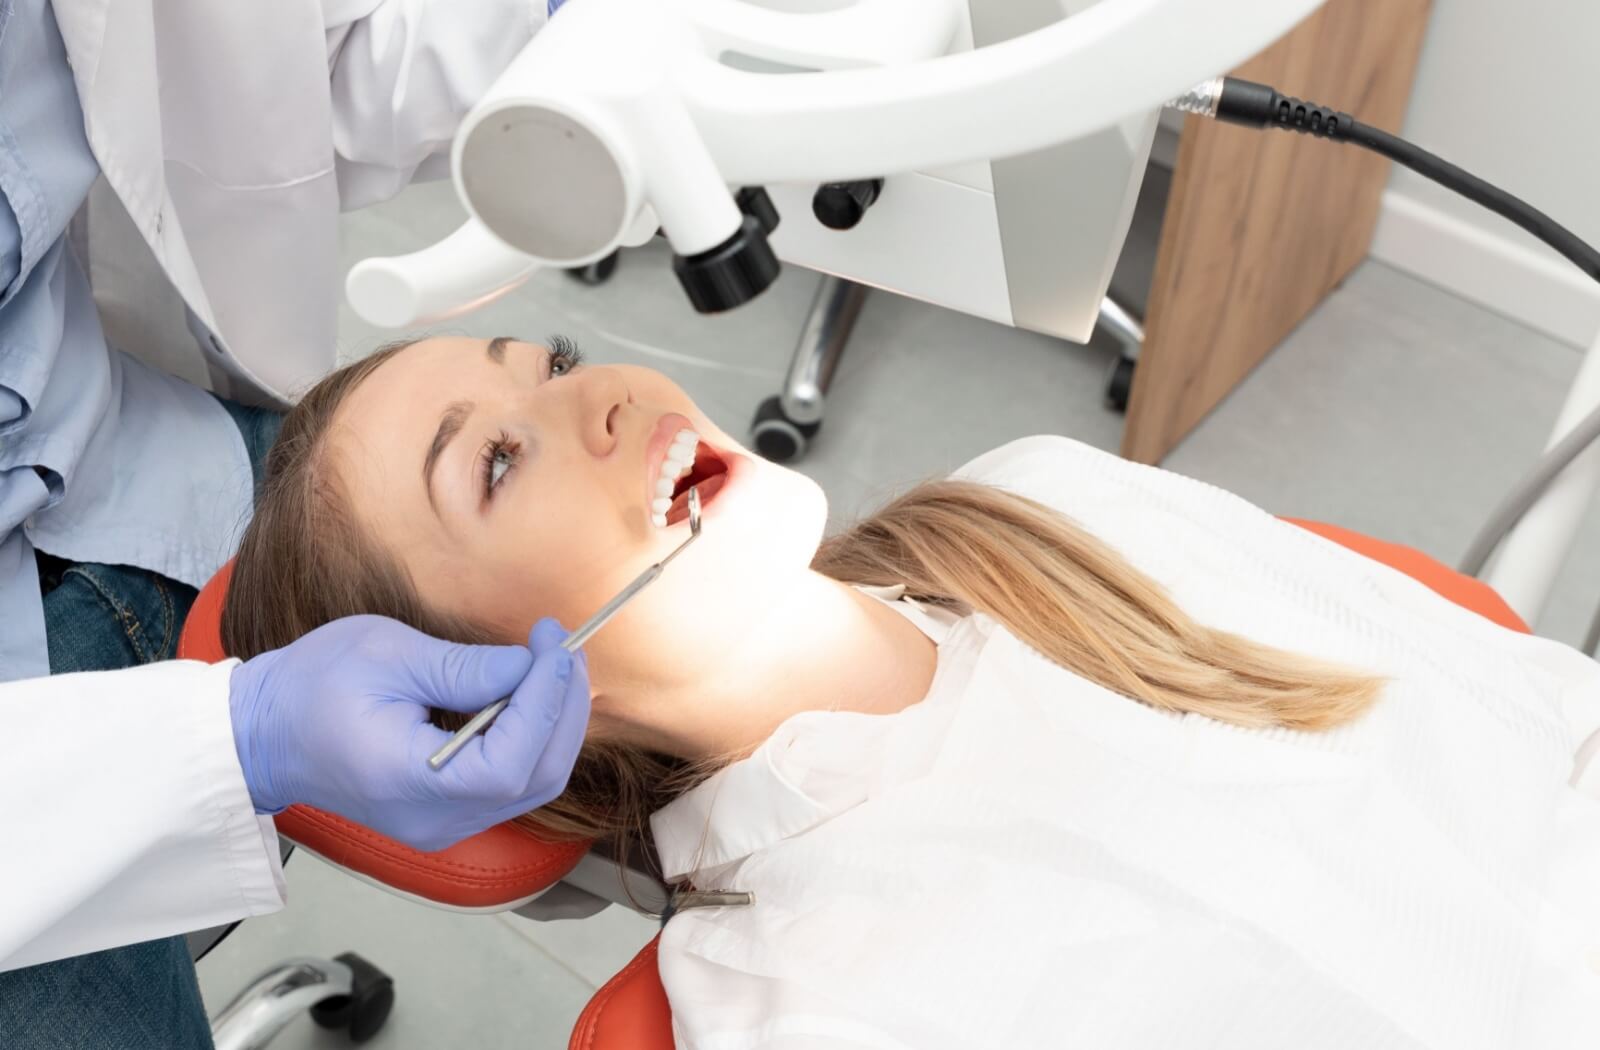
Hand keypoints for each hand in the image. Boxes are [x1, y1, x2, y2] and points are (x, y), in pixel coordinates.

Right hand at [228, 616, 589, 850]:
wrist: (263, 733)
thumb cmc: (311, 687)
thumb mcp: (386, 657)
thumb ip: (463, 669)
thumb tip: (529, 666)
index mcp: (411, 784)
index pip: (510, 761)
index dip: (546, 701)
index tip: (553, 644)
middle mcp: (434, 820)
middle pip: (535, 779)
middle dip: (563, 710)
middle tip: (564, 650)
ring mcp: (441, 826)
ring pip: (531, 786)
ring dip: (555, 725)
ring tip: (555, 667)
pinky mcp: (444, 816)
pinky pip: (509, 786)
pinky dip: (533, 741)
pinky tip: (533, 698)